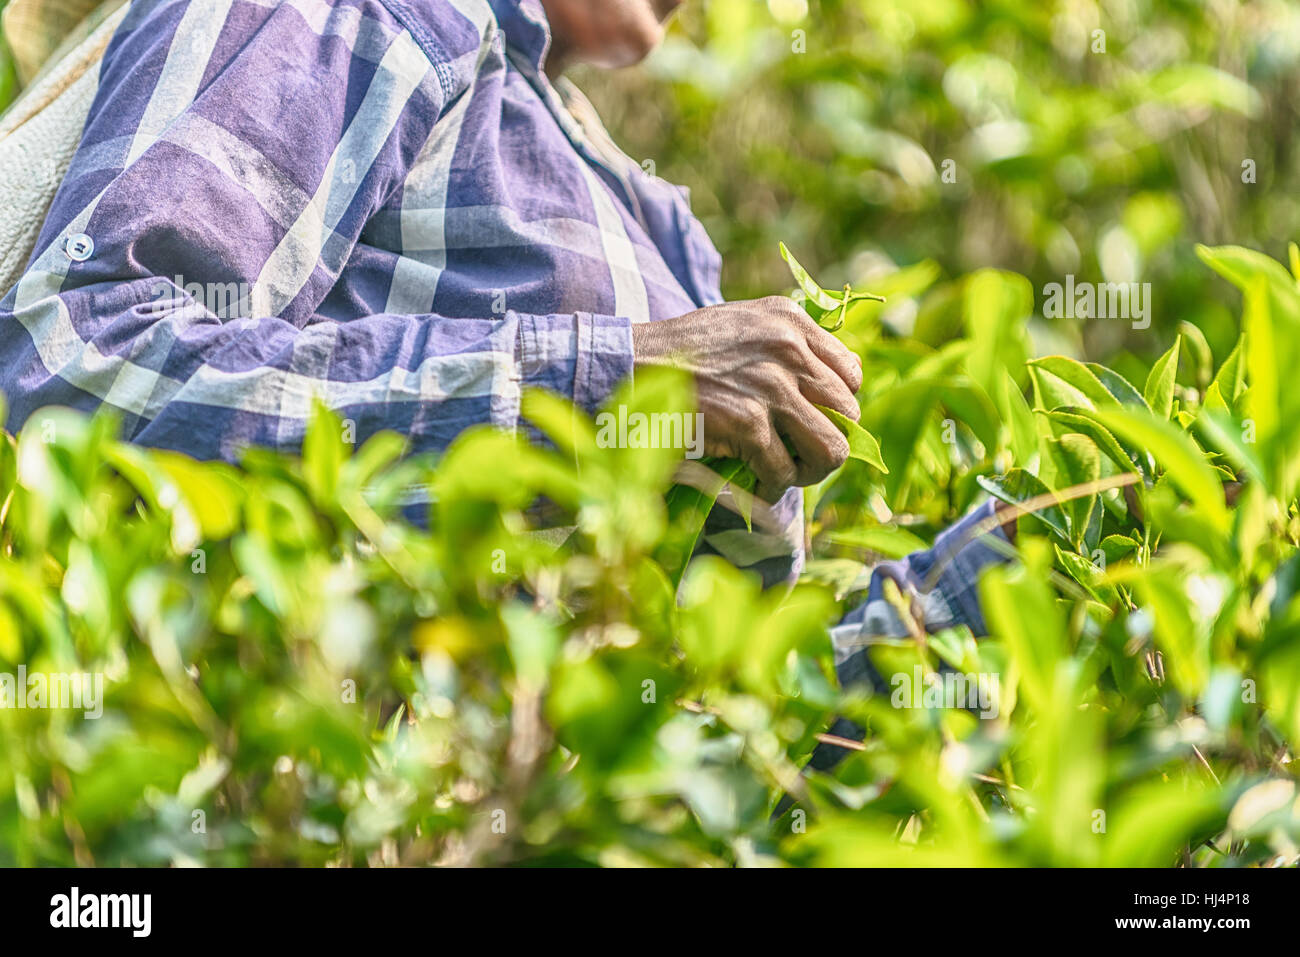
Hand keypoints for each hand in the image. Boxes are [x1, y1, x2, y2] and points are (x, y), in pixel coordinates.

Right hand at [632, 297, 862, 498]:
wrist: (628, 367)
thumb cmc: (681, 354)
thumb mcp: (743, 325)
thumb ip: (788, 344)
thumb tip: (838, 383)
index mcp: (790, 320)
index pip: (851, 374)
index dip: (837, 407)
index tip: (811, 420)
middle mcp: (788, 348)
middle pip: (849, 415)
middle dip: (825, 443)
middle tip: (797, 455)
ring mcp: (771, 387)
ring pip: (832, 449)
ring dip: (809, 471)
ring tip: (785, 473)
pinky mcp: (748, 424)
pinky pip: (785, 472)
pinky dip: (771, 487)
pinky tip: (754, 483)